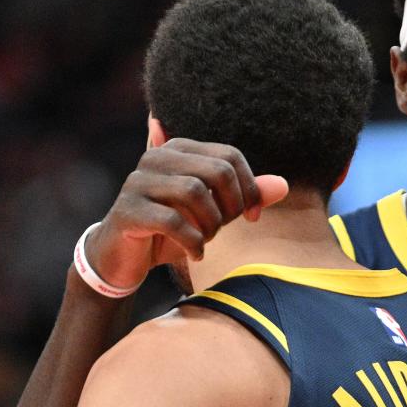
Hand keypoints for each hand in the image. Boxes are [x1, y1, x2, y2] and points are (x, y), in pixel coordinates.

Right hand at [85, 139, 287, 288]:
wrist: (122, 257)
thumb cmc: (172, 231)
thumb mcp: (214, 213)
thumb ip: (245, 197)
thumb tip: (284, 186)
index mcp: (179, 149)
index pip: (230, 156)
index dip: (250, 188)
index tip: (252, 217)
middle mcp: (156, 157)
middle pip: (216, 170)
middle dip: (230, 206)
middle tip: (223, 230)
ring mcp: (137, 182)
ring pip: (194, 191)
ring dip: (210, 225)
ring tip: (206, 241)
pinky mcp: (127, 211)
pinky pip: (172, 221)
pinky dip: (192, 242)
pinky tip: (195, 254)